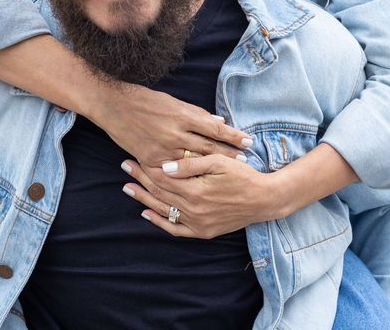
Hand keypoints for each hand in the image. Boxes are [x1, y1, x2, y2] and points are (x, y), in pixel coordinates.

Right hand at [89, 86, 251, 166]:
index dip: (233, 136)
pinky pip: (173, 173)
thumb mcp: (174, 102)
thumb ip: (197, 115)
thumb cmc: (145, 100)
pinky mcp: (151, 160)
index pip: (215, 129)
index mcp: (183, 116)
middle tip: (245, 160)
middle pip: (209, 148)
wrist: (114, 106)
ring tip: (230, 171)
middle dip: (229, 154)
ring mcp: (163, 149)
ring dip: (213, 167)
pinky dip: (188, 176)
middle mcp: (175, 134)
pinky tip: (201, 181)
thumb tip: (219, 124)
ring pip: (194, 163)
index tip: (248, 141)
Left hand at [120, 154, 276, 238]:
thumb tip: (165, 166)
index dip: (146, 168)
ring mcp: (197, 224)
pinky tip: (147, 213)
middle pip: (159, 193)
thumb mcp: (218, 162)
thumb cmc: (243, 175)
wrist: (264, 200)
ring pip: (164, 211)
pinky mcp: (203, 232)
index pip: (162, 179)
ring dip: (144, 199)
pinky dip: (160, 222)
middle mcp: (193, 210)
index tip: (133, 158)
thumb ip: (191, 164)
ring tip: (128, 189)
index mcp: (195, 191)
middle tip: (125, 167)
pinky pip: (176, 230)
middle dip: (140, 180)